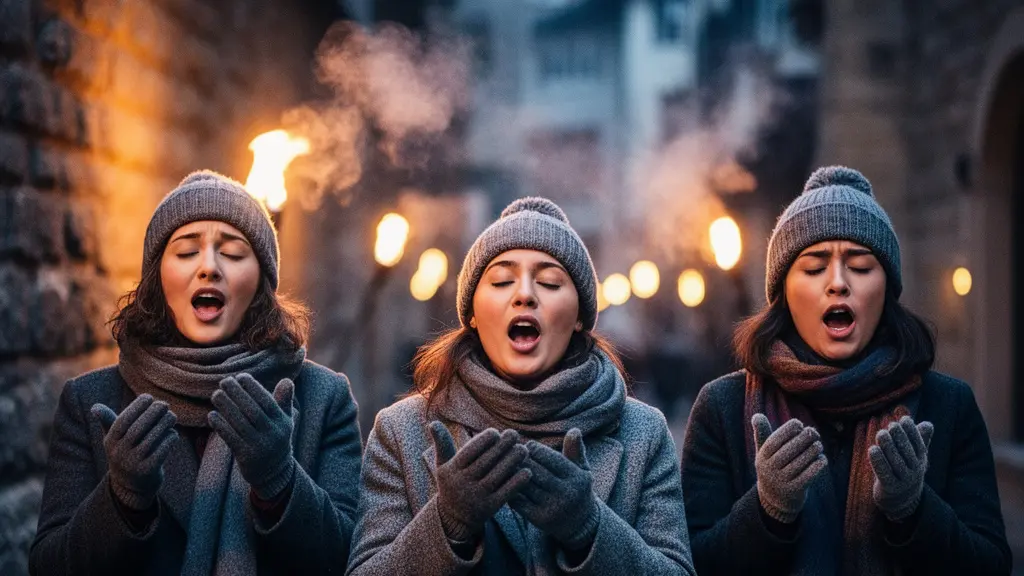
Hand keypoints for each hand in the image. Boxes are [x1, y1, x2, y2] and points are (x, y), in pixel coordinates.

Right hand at [91, 394, 177, 510]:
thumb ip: (107, 421)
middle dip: (153, 413)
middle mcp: (119, 453)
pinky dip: (170, 438)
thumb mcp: (113, 439)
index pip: (122, 421)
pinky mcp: (148, 471)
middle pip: (138, 429)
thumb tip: (94, 407)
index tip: (148, 397)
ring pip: (152, 438)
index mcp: (110, 442)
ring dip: (165, 424)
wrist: (131, 486)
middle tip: (164, 404)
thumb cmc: (125, 452)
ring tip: (172, 416)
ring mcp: (134, 463)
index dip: (135, 407)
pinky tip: (173, 433)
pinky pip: (162, 450)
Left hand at [208, 374, 295, 499]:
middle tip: (224, 381)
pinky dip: (221, 426)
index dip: (253, 387)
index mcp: (283, 423)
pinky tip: (212, 415)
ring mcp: (260, 446)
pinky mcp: (246, 457)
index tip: (240, 376)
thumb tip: (286, 380)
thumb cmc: (275, 438)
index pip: (267, 401)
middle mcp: (273, 434)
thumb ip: (284, 401)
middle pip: (253, 410)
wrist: (273, 472)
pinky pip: (231, 438)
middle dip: (238, 394)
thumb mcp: (284, 421)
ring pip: (240, 423)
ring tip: (216, 394)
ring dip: (226, 407)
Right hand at [429, 421, 531, 540]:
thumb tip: (433, 422)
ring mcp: (476, 497)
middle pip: (486, 462)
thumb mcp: (443, 465)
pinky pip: (506, 492)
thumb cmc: (453, 483)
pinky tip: (527, 470)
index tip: (496, 432)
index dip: (483, 440)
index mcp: (451, 471)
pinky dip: (518, 481)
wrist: (455, 518)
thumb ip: (442, 444)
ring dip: (513, 460)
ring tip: (523, 449)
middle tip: (514, 434)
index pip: (469, 452)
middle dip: (502, 446)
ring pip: (498, 475)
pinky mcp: (490, 508)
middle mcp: (462, 485)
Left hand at [510, 429, 599, 549]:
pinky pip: (519, 501)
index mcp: (577, 478)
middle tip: (507, 451)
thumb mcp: (582, 469)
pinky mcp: (539, 519)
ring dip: (511, 473)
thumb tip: (574, 429)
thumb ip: (576, 450)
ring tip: (501, 463)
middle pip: (535, 471)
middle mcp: (566, 494)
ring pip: (525, 485)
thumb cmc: (576, 487)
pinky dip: (509, 489)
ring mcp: (552, 508)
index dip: (534, 449)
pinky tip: (502, 481)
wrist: (578, 523)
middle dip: (520, 459)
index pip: (549, 457)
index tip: (525, 445)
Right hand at [752, 413, 826, 522]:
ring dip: (813, 451)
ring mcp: (781, 482)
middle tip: (814, 432)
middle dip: (803, 439)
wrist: (775, 500)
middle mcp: (769, 470)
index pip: (774, 441)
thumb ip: (762, 434)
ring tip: (818, 445)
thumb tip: (757, 415)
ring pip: (801, 462)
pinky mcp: (794, 491)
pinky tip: (822, 459)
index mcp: (762, 458)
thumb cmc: (772, 467)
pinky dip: (817, 465)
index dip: (786, 430)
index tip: (799, 423)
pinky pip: (809, 476)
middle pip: (789, 451)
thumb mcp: (764, 453)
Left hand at [869, 416, 933, 520]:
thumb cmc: (905, 470)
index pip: (918, 444)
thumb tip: (928, 424)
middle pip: (907, 452)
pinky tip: (872, 449)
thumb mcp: (914, 456)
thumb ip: (920, 440)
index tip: (904, 419)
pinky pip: (884, 473)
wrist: (901, 500)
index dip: (912, 431)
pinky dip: (878, 461)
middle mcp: (915, 471)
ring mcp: (903, 481)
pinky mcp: (890, 488)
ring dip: (888, 447)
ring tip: (880, 433)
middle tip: (890, 425)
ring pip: (896, 462)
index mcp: (921, 460)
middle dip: (899, 437)